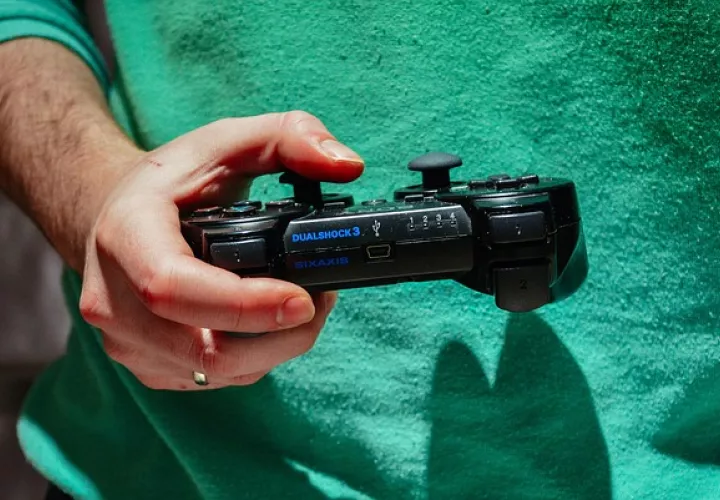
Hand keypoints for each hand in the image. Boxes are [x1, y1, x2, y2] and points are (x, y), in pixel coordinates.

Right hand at [78, 111, 363, 389]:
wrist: (117, 218)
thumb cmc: (173, 183)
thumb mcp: (227, 141)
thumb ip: (290, 137)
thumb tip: (348, 165)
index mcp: (124, 237)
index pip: (174, 289)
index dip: (245, 305)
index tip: (304, 299)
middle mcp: (113, 300)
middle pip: (205, 348)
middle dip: (280, 335)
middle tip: (321, 298)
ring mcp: (127, 341)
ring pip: (217, 373)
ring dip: (276, 348)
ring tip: (304, 305)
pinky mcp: (149, 365)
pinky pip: (214, 379)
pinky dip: (255, 357)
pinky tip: (270, 324)